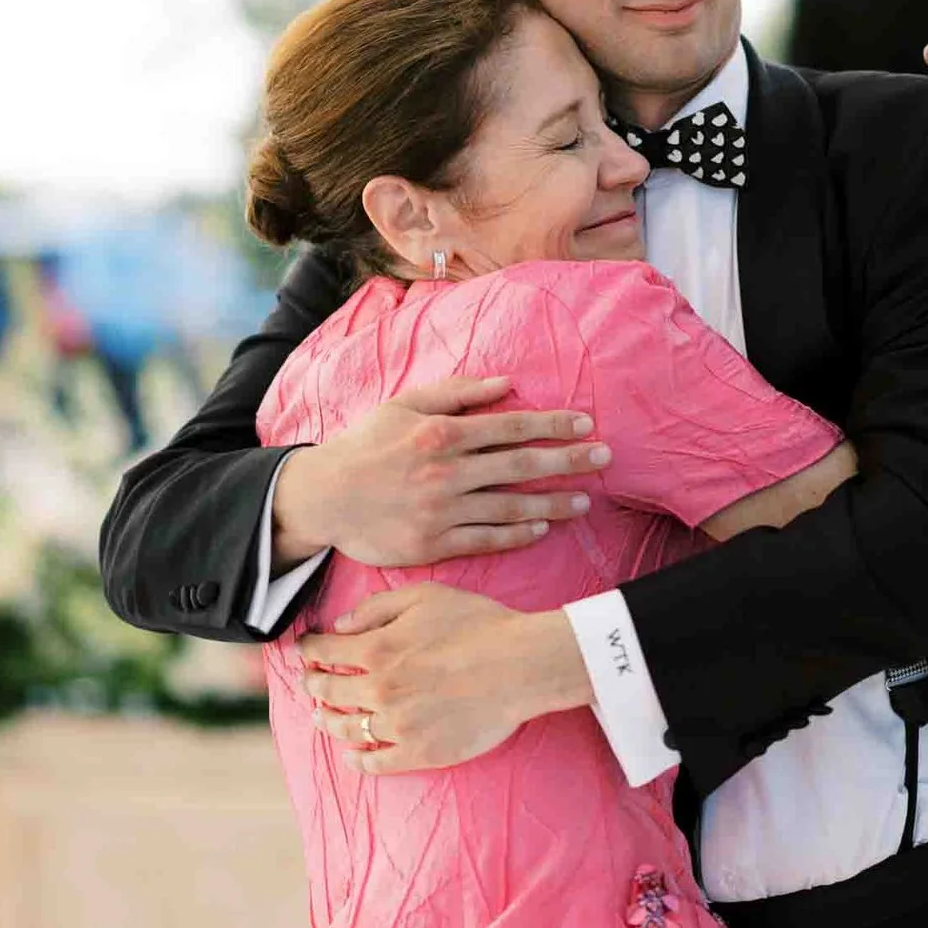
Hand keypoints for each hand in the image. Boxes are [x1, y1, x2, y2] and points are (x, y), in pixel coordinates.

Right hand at [271, 375, 610, 570]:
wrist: (323, 496)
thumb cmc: (367, 444)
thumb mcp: (404, 404)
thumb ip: (457, 391)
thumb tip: (508, 383)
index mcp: (441, 433)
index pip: (511, 426)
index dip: (552, 424)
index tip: (585, 423)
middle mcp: (446, 473)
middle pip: (521, 465)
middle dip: (568, 460)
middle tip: (604, 457)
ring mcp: (441, 511)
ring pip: (510, 506)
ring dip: (552, 503)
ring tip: (584, 502)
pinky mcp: (433, 544)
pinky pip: (485, 540)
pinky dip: (517, 534)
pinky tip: (542, 529)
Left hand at [295, 581, 591, 773]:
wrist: (521, 666)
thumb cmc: (479, 624)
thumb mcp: (425, 596)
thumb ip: (377, 608)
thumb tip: (340, 626)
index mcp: (376, 649)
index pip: (323, 652)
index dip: (308, 650)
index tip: (305, 650)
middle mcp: (379, 690)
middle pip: (327, 692)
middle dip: (312, 684)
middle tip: (310, 682)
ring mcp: (397, 726)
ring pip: (346, 729)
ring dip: (327, 721)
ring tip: (321, 717)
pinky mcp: (419, 753)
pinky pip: (374, 763)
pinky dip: (357, 759)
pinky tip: (352, 754)